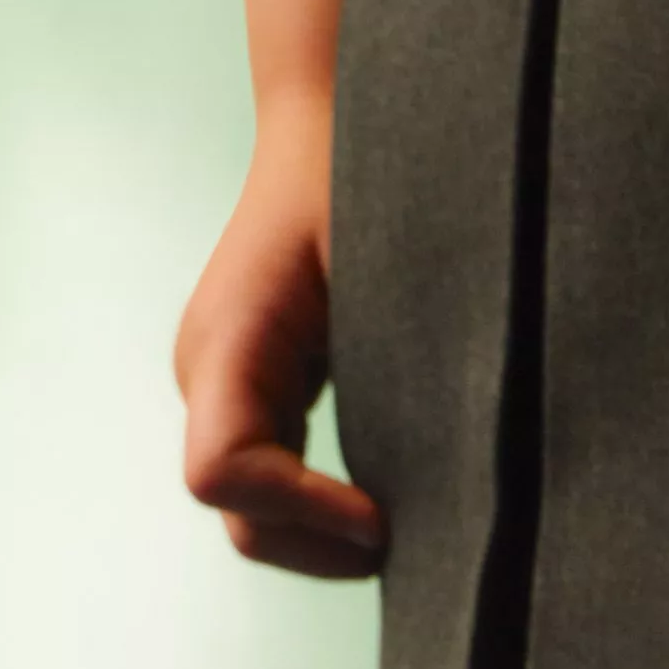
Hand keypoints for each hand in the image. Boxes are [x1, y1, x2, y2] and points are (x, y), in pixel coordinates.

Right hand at [174, 98, 385, 580]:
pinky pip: (275, 487)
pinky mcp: (252, 395)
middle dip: (323, 549)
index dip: (301, 513)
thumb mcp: (395, 264)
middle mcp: (208, 371)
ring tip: (411, 532)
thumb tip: (459, 472)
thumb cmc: (369, 174)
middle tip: (416, 546)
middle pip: (242, 518)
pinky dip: (327, 514)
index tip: (382, 520)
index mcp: (229, 337)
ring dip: (327, 542)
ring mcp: (222, 388)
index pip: (223, 472)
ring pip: (254, 518)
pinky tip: (390, 506)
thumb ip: (406, 362)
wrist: (331, 119)